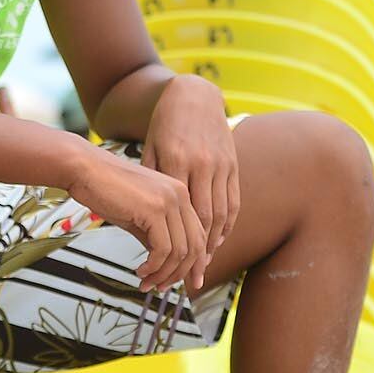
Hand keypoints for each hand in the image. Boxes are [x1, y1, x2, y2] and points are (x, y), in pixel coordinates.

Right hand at [68, 145, 210, 293]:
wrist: (84, 169)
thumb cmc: (105, 189)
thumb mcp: (138, 215)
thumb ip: (155, 236)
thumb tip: (165, 264)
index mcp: (179, 194)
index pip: (198, 235)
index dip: (194, 263)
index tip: (187, 282)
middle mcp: (180, 195)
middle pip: (194, 246)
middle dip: (180, 273)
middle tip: (162, 287)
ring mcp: (169, 201)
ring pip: (180, 251)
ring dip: (163, 274)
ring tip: (146, 282)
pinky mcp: (155, 209)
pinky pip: (163, 249)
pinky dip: (153, 267)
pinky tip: (140, 270)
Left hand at [142, 75, 239, 251]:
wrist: (194, 95)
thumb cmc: (165, 125)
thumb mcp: (149, 150)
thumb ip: (150, 181)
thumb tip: (139, 218)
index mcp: (177, 161)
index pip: (181, 213)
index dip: (177, 243)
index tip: (169, 266)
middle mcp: (202, 164)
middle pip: (204, 220)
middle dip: (198, 253)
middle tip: (189, 278)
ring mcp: (221, 165)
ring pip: (222, 213)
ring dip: (214, 243)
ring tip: (203, 264)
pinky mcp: (233, 164)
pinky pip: (234, 201)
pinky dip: (228, 225)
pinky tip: (218, 241)